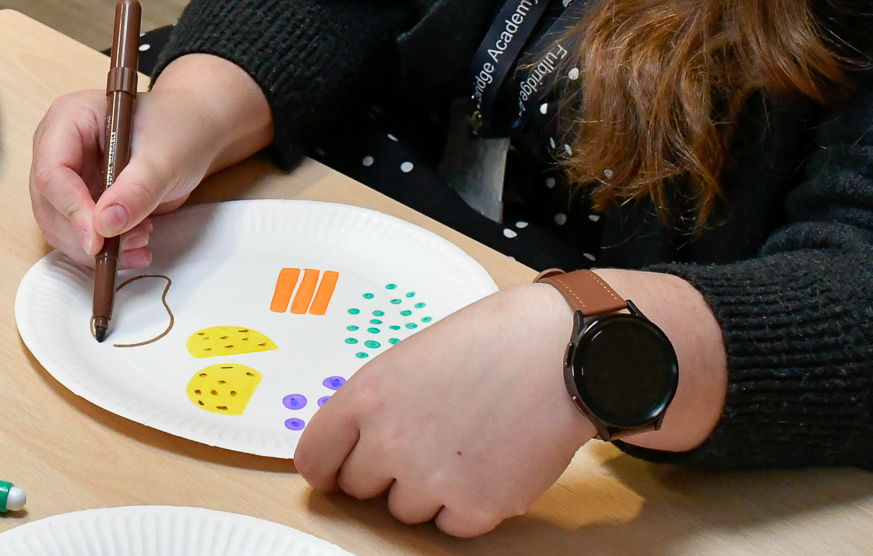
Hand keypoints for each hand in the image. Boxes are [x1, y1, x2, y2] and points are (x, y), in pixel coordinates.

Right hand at [29, 52, 275, 268]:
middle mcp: (58, 147)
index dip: (71, 208)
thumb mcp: (164, 157)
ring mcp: (67, 175)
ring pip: (59, 226)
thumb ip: (136, 190)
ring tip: (141, 242)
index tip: (98, 240)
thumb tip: (104, 225)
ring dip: (96, 246)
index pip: (52, 171)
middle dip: (86, 234)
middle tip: (130, 245)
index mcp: (69, 119)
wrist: (193, 132)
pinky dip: (104, 249)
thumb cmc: (178, 128)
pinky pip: (78, 233)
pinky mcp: (79, 198)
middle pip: (49, 204)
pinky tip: (136, 246)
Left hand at [295, 270, 727, 535]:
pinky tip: (488, 464)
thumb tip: (351, 445)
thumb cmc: (488, 345)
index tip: (338, 469)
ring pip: (403, 511)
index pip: (314, 458)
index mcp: (365, 397)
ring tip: (464, 444)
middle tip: (423, 443)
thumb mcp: (408, 360)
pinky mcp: (474, 508)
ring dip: (427, 490)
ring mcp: (430, 480)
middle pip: (357, 488)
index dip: (328, 466)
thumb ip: (372, 405)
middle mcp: (389, 443)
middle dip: (382, 473)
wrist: (559, 353)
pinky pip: (449, 526)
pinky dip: (467, 506)